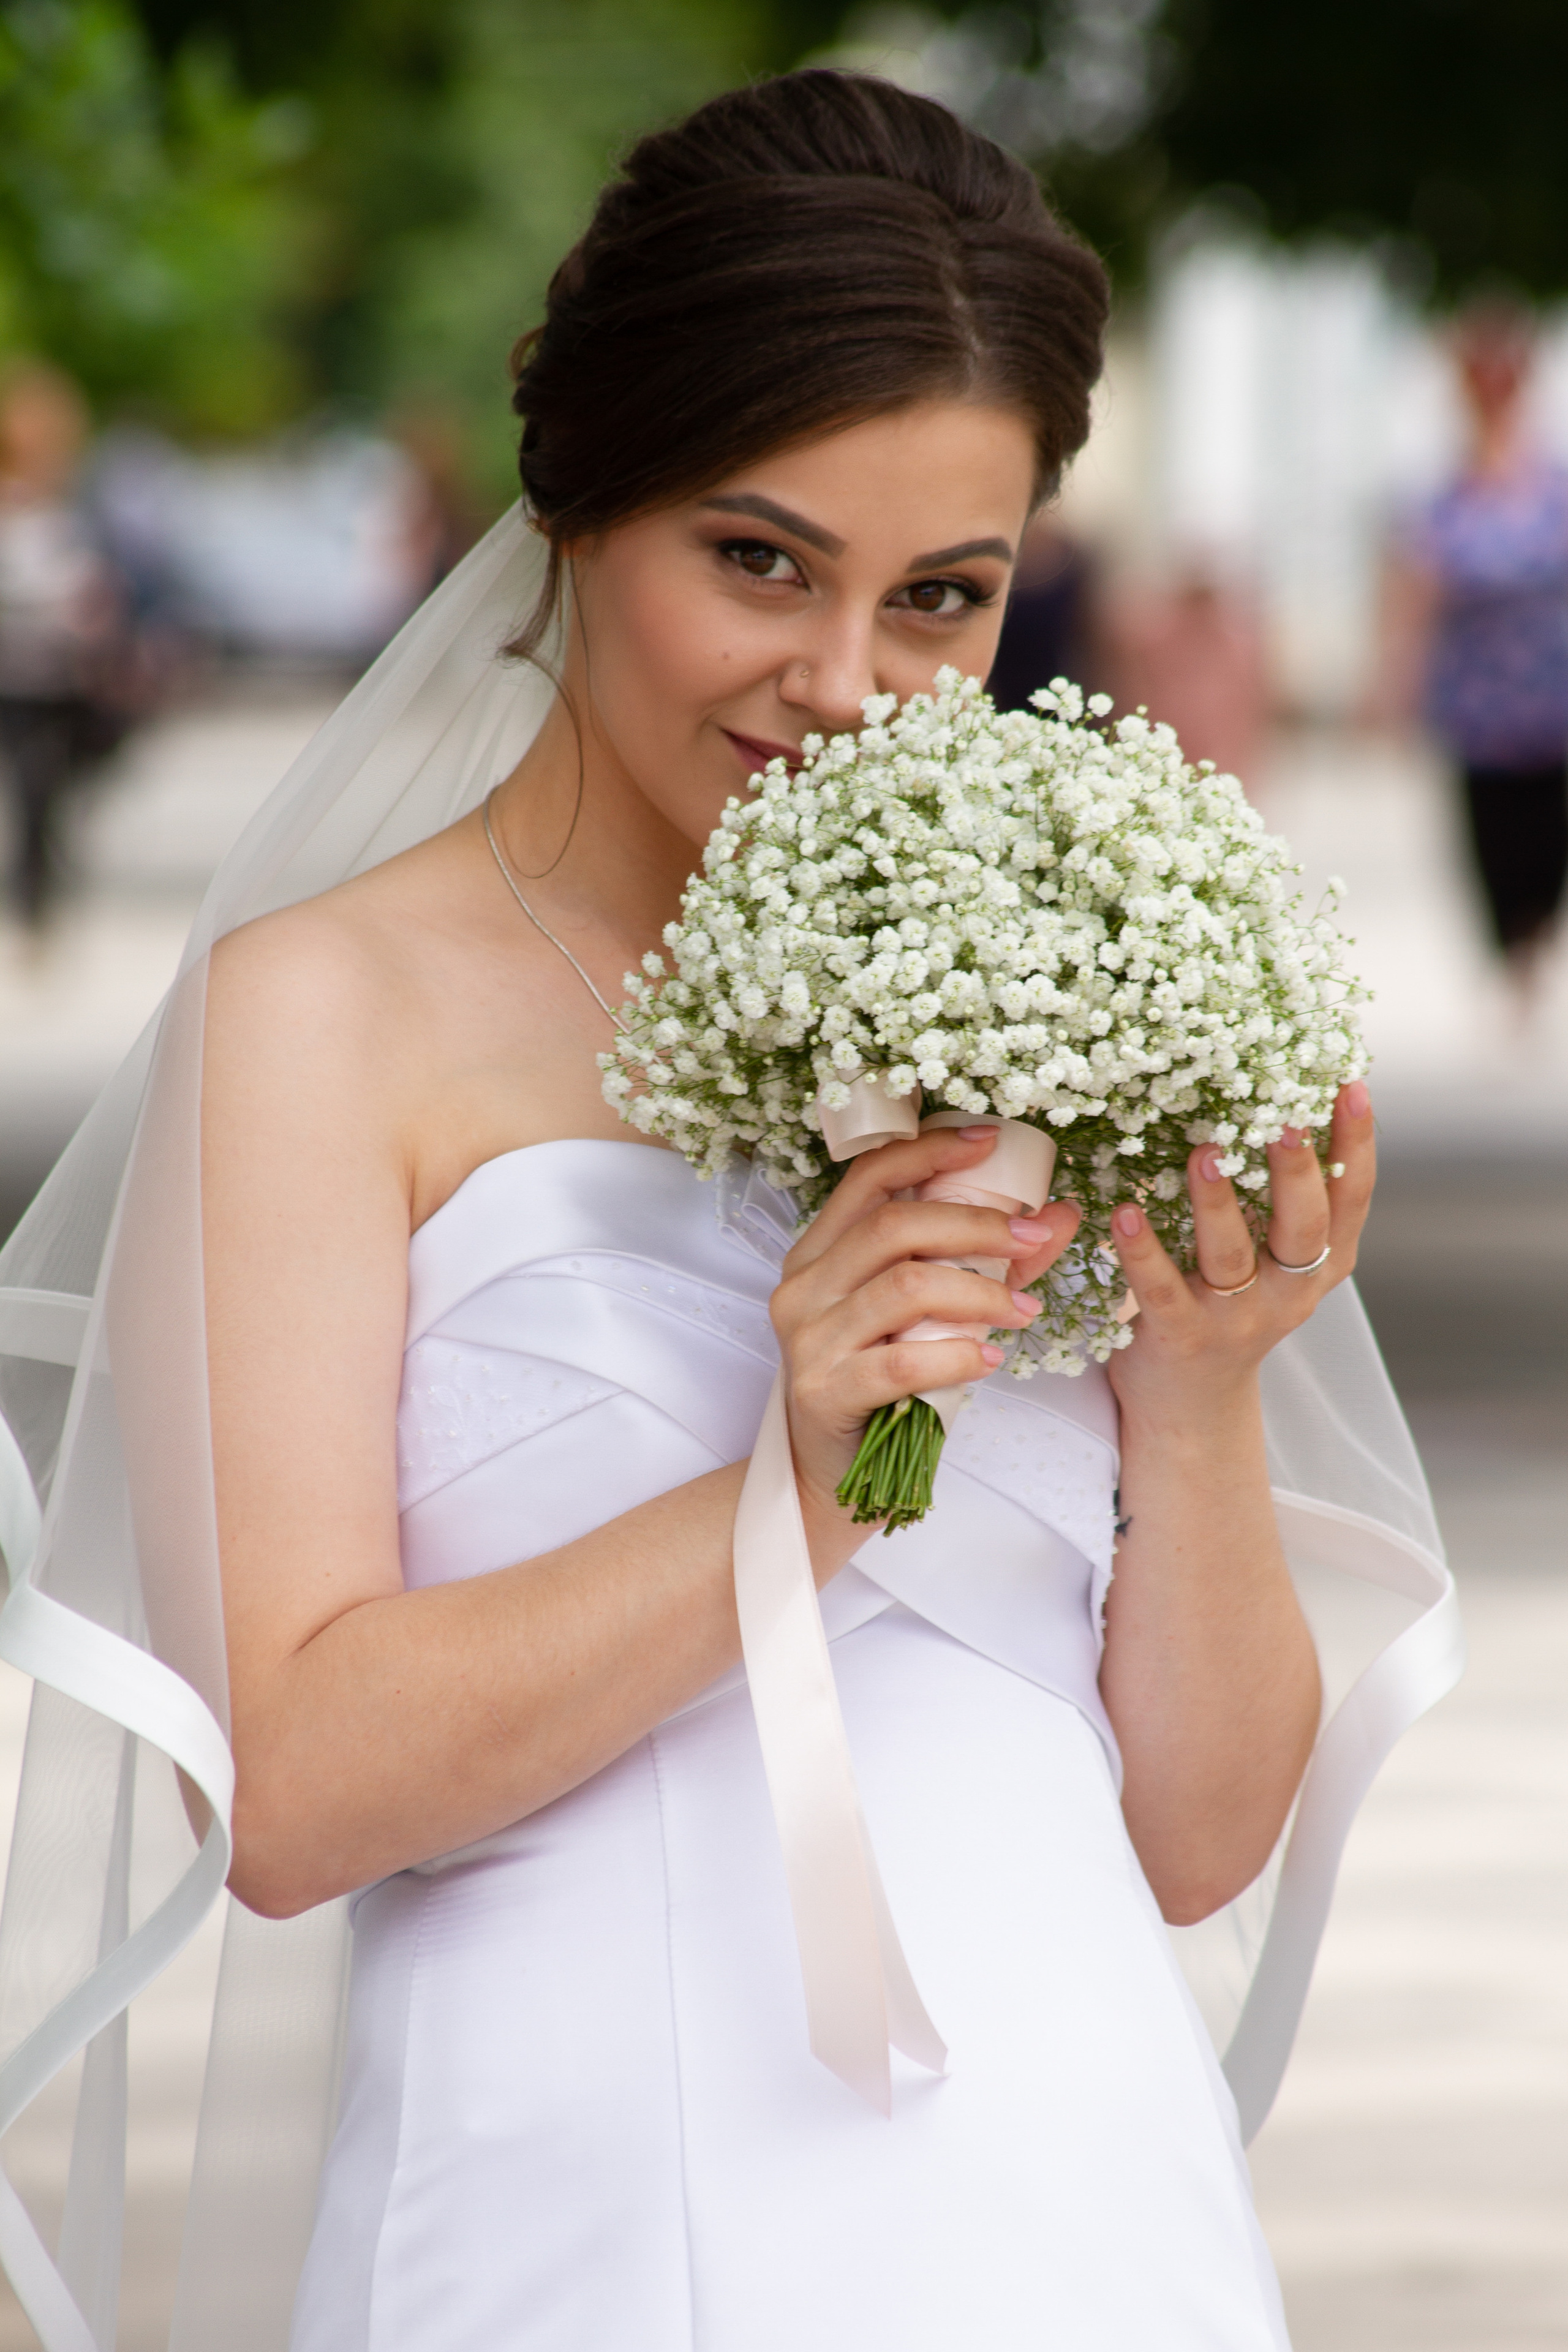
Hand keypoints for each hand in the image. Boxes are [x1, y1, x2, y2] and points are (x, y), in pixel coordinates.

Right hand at [770, 1125, 1081, 1572]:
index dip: (929, 1151)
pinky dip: (956, 1355)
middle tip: (1034, 1238)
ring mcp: (807, 1338)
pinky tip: (990, 1358)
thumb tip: (1060, 1213)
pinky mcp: (823, 1390)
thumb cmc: (880, 1380)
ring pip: (903, 1289)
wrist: (829, 1471)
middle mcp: (804, 1285)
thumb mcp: (926, 1313)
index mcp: (819, 1251)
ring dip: (979, 1292)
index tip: (989, 1139)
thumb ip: (989, 1261)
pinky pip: (899, 1363)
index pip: (868, 1177)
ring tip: (1024, 1309)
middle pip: (894, 1227)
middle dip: (976, 1225)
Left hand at [1105, 1080, 1374, 1427]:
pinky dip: (1142, 1250)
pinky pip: (1161, 1289)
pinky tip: (1124, 1211)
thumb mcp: (1273, 1259)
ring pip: (1231, 1255)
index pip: (1350, 1199)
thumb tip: (1271, 1103)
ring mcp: (1236, 1319)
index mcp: (1320, 1265)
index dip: (1355, 1144)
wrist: (1193, 1404)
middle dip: (1297, 1171)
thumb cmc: (1231, 1306)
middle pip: (1302, 1227)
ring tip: (1204, 1152)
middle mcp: (1289, 1293)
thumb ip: (1278, 1200)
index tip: (1349, 1086)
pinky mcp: (1182, 1337)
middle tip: (1285, 1118)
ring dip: (1218, 1202)